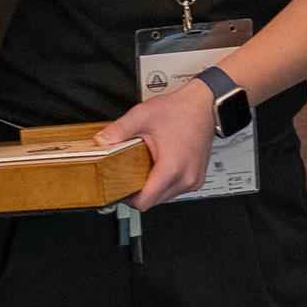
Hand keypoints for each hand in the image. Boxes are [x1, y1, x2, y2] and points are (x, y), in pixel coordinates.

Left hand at [94, 81, 220, 212]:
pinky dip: (164, 182)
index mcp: (172, 168)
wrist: (204, 104)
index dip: (128, 198)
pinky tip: (159, 166)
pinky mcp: (197, 178)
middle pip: (154, 201)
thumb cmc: (181, 110)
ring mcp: (194, 180)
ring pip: (165, 197)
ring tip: (146, 167)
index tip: (119, 188)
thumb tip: (102, 142)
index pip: (145, 201)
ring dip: (153, 187)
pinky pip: (175, 189)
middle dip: (139, 191)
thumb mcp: (143, 116)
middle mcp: (186, 178)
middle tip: (128, 175)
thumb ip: (118, 130)